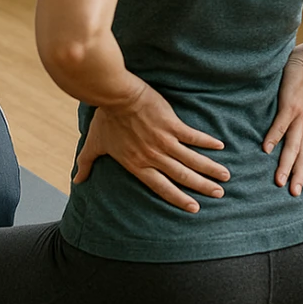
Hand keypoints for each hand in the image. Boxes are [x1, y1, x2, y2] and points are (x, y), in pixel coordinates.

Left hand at [72, 78, 228, 212]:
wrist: (114, 95)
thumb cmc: (104, 120)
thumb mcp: (93, 144)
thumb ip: (86, 164)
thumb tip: (76, 181)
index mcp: (137, 164)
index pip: (161, 187)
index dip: (178, 198)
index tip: (194, 208)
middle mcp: (153, 157)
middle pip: (182, 176)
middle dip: (201, 186)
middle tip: (218, 194)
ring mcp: (163, 141)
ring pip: (191, 160)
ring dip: (210, 169)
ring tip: (225, 176)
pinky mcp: (171, 124)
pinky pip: (192, 136)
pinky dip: (206, 143)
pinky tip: (220, 147)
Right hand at [263, 50, 302, 194]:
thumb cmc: (300, 84)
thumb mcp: (301, 107)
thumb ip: (296, 122)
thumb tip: (287, 133)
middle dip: (299, 175)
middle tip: (294, 194)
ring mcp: (298, 116)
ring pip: (293, 145)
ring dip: (286, 164)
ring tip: (279, 180)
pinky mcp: (289, 106)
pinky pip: (281, 125)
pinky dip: (274, 137)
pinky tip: (266, 149)